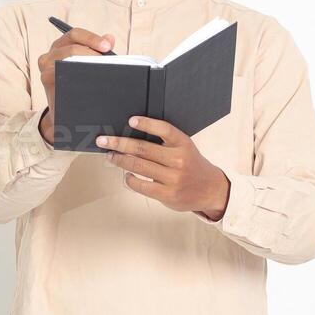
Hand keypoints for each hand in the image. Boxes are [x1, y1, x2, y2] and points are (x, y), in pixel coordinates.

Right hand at [37, 26, 113, 143]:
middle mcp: (50, 55)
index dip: (92, 38)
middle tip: (109, 64)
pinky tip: (92, 85)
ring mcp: (45, 70)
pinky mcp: (46, 83)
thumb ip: (97, 50)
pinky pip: (62, 78)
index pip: (75, 34)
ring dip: (87, 66)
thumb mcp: (86, 64)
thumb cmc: (77, 84)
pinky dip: (79, 80)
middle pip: (73, 48)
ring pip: (68, 62)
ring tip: (103, 73)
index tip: (107, 47)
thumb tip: (110, 37)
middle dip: (93, 54)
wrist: (63, 110)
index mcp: (60, 46)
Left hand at [97, 116, 229, 219]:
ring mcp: (173, 178)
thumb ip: (165, 143)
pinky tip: (127, 175)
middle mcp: (179, 160)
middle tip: (104, 141)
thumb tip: (132, 135)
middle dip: (120, 143)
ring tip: (111, 156)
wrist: (210, 189)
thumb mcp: (185, 148)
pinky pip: (142, 186)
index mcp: (183, 144)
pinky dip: (130, 179)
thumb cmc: (192, 165)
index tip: (131, 120)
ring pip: (139, 166)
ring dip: (120, 159)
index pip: (164, 129)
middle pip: (143, 148)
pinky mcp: (168, 194)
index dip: (147, 123)